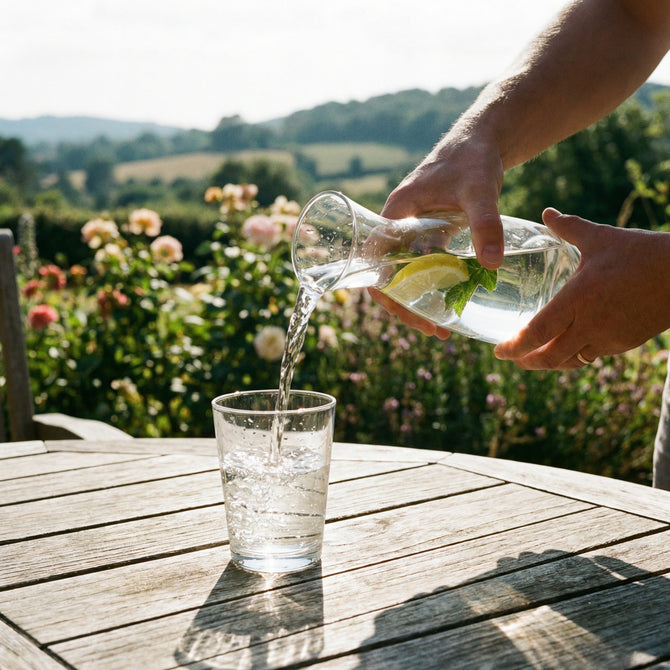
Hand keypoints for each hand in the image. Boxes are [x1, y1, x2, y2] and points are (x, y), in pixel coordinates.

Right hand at [370, 125, 505, 337]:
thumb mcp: (480, 191)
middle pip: (388, 275)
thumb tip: (492, 263)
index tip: (408, 313)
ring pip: (404, 274)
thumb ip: (486, 223)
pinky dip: (432, 287)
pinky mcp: (428, 234)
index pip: (374, 260)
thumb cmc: (473, 159)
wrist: (482, 141)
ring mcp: (412, 231)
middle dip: (406, 306)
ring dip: (418, 301)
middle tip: (434, 331)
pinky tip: (451, 303)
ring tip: (442, 328)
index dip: (384, 291)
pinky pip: (421, 266)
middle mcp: (397, 225)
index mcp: (395, 214)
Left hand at [494, 208, 669, 368]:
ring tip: (532, 357)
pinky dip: (572, 357)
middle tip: (510, 357)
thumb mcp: (601, 238)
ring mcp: (609, 338)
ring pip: (570, 361)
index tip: (498, 350)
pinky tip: (565, 349)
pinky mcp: (624, 343)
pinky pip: (590, 356)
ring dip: (547, 362)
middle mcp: (590, 324)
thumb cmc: (642, 253)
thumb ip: (569, 227)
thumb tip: (546, 212)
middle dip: (525, 361)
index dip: (514, 347)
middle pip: (549, 356)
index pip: (537, 332)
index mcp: (578, 299)